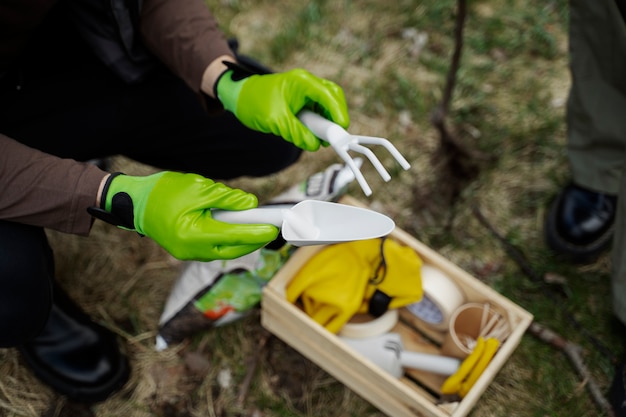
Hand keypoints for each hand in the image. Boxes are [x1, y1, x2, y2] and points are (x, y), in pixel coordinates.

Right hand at [89, 172, 278, 260]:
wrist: (135, 203)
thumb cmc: (163, 192)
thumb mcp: (198, 188)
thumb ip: (227, 198)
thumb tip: (251, 205)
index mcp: (193, 234)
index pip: (234, 236)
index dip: (257, 232)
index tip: (275, 228)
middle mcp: (192, 250)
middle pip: (233, 250)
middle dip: (254, 240)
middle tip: (272, 229)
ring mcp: (189, 254)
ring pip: (225, 252)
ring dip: (242, 241)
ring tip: (259, 228)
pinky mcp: (188, 251)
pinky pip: (215, 249)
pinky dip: (229, 241)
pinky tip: (238, 230)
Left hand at [216, 66, 349, 150]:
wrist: (238, 95)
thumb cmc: (253, 102)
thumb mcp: (274, 120)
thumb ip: (296, 132)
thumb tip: (314, 145)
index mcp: (301, 82)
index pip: (328, 95)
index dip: (338, 113)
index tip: (340, 131)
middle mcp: (307, 83)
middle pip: (333, 97)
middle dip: (336, 117)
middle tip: (333, 138)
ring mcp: (306, 91)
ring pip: (327, 105)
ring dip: (327, 122)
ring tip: (320, 139)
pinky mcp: (303, 100)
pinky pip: (318, 111)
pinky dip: (319, 123)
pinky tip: (312, 134)